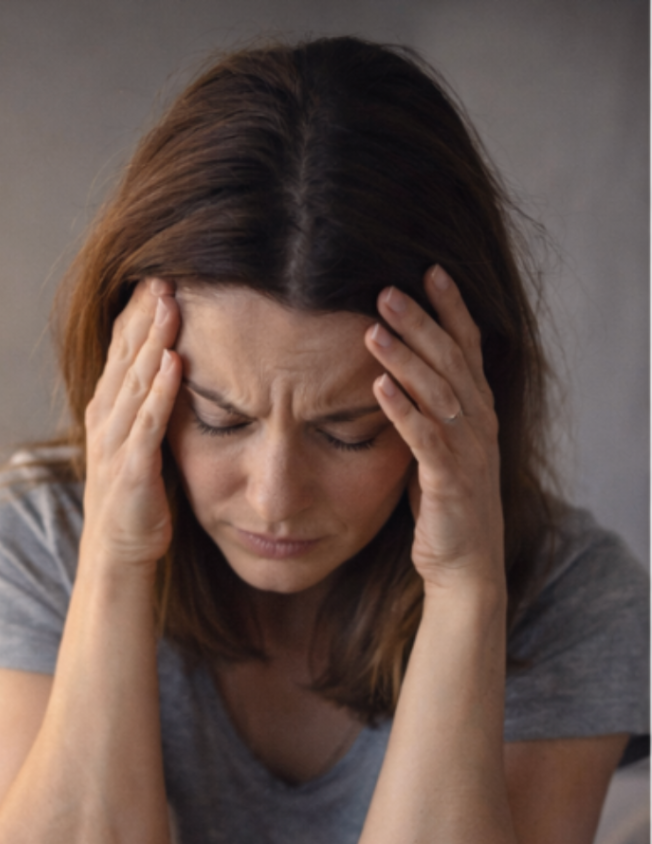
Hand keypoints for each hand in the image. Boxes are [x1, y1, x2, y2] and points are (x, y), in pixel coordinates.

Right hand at [81, 277, 182, 567]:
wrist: (115, 554)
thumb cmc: (133, 500)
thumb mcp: (134, 444)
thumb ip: (144, 407)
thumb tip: (168, 368)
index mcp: (106, 411)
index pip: (119, 352)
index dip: (135, 315)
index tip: (155, 279)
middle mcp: (104, 420)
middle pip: (124, 357)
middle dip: (143, 315)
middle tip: (162, 274)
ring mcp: (114, 443)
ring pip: (134, 382)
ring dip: (151, 341)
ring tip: (169, 303)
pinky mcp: (131, 469)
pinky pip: (147, 423)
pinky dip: (160, 392)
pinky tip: (174, 363)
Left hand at [365, 265, 503, 593]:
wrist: (464, 563)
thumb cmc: (444, 503)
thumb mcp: (437, 446)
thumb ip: (426, 409)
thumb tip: (394, 372)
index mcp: (477, 411)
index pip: (467, 348)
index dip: (451, 309)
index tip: (429, 271)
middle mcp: (479, 424)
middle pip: (450, 361)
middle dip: (420, 323)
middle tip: (387, 290)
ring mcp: (468, 452)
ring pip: (438, 393)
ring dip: (406, 359)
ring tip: (372, 330)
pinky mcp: (450, 481)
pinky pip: (425, 438)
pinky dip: (402, 410)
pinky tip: (377, 387)